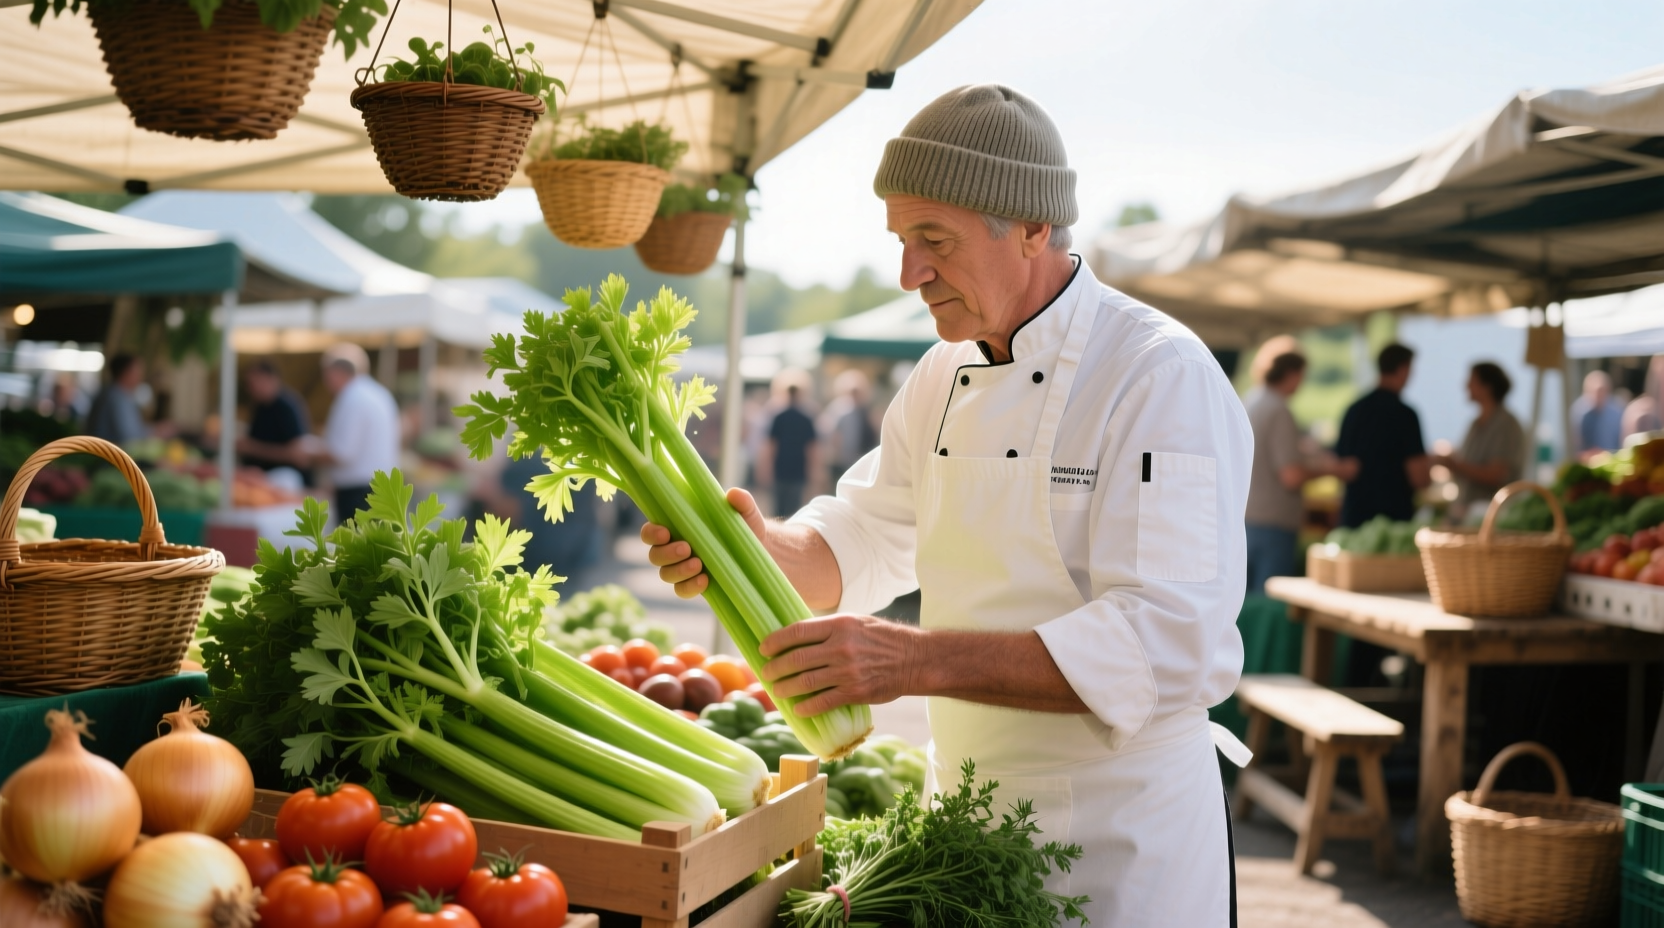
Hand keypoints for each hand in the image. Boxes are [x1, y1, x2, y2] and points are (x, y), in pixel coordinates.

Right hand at [642, 487, 765, 598]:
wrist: (762, 552)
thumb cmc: (748, 527)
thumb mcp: (747, 513)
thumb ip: (742, 502)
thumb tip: (733, 494)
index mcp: (679, 527)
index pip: (651, 531)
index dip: (651, 533)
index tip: (665, 532)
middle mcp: (676, 548)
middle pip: (654, 555)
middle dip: (666, 553)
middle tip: (687, 548)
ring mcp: (684, 568)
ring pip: (666, 574)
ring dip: (678, 571)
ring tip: (699, 564)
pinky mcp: (696, 585)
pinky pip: (682, 590)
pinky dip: (689, 586)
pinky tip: (705, 581)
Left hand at [758, 614, 922, 715]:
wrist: (915, 659)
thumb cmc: (884, 638)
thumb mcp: (857, 622)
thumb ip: (830, 629)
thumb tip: (800, 636)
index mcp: (840, 625)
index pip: (798, 631)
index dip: (776, 641)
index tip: (764, 648)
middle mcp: (841, 647)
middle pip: (796, 659)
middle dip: (775, 668)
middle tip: (767, 673)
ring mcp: (847, 671)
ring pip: (805, 682)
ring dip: (786, 688)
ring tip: (777, 690)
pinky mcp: (855, 692)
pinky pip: (822, 701)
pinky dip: (806, 707)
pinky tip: (798, 708)